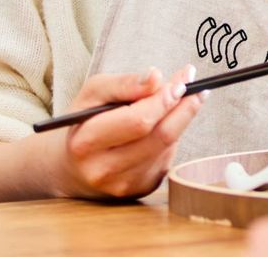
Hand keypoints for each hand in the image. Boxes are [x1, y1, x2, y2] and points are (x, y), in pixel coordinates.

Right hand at [38, 64, 205, 199]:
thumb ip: (124, 83)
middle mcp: (103, 170)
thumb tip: (156, 78)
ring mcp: (123, 185)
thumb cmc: (85, 121)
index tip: (185, 77)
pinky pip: (166, 159)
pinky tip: (165, 124)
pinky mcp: (139, 190)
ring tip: (183, 100)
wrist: (71, 164)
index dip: (165, 98)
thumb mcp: (93, 93)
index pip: (138, 121)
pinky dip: (172, 137)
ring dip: (181, 120)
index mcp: (86, 143)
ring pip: (168, 147)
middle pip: (160, 136)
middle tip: (196, 87)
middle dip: (184, 107)